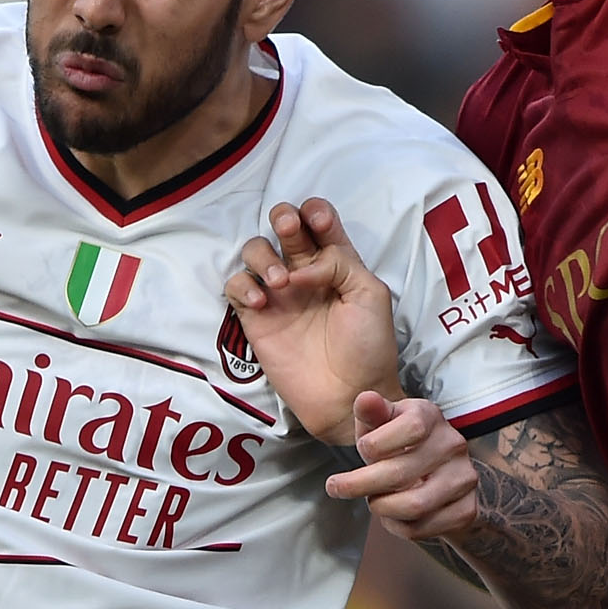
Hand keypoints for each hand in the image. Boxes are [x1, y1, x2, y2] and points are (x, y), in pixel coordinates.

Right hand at [227, 199, 402, 445]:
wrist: (349, 395)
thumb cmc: (368, 346)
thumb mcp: (371, 294)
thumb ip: (341, 263)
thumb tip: (301, 267)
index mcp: (337, 263)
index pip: (319, 220)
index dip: (316, 212)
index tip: (319, 225)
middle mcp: (305, 272)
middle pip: (283, 225)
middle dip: (284, 218)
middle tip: (290, 230)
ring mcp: (278, 294)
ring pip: (255, 250)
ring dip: (264, 255)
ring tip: (281, 283)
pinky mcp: (256, 317)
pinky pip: (236, 286)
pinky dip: (244, 286)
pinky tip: (262, 302)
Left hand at [326, 393, 480, 541]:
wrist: (440, 472)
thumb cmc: (399, 444)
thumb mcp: (381, 424)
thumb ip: (371, 413)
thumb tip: (365, 399)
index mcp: (431, 416)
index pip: (410, 428)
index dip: (376, 444)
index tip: (359, 450)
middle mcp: (453, 445)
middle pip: (401, 473)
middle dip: (359, 484)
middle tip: (337, 487)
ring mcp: (464, 478)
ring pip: (413, 506)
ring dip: (381, 507)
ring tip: (373, 500)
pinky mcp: (466, 510)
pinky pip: (422, 528)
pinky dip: (397, 526)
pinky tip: (393, 515)